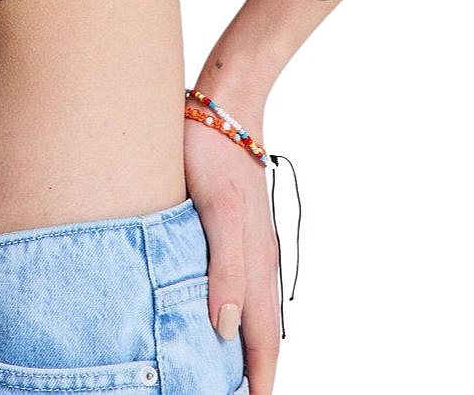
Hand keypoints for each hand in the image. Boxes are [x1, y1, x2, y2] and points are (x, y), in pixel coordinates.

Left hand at [183, 98, 280, 394]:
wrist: (224, 105)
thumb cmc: (213, 153)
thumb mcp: (215, 212)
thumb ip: (223, 269)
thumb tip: (225, 330)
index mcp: (255, 265)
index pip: (260, 342)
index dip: (258, 381)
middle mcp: (258, 261)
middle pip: (260, 334)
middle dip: (254, 373)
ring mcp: (251, 244)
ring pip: (252, 311)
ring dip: (245, 348)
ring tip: (230, 375)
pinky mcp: (237, 228)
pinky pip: (242, 285)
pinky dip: (237, 314)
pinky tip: (220, 315)